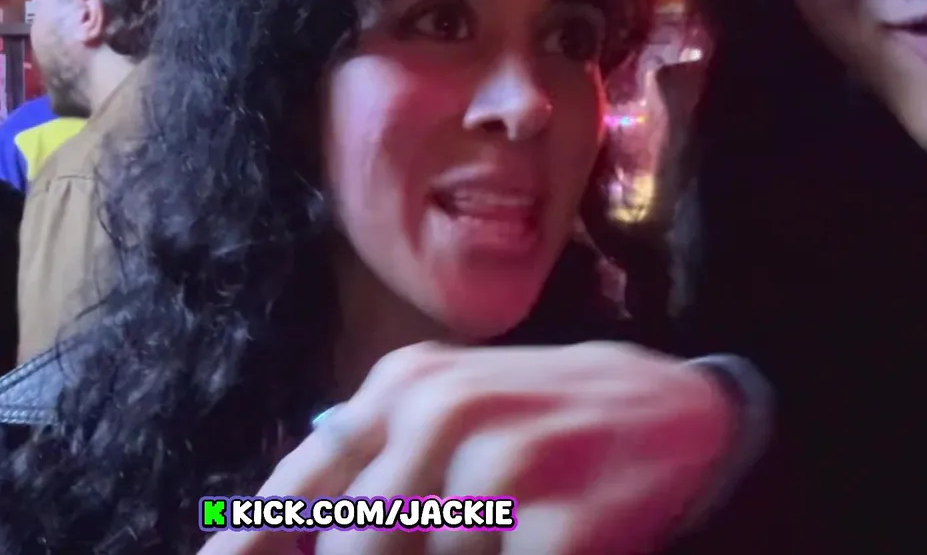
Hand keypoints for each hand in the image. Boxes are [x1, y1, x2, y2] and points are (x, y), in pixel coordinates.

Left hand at [199, 341, 736, 554]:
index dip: (252, 544)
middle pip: (353, 543)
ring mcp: (508, 463)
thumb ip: (368, 463)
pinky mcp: (567, 520)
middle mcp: (444, 413)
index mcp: (402, 388)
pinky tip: (527, 545)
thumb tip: (278, 536)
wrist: (674, 407)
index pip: (303, 487)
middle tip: (437, 550)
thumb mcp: (446, 412)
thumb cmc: (539, 418)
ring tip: (498, 534)